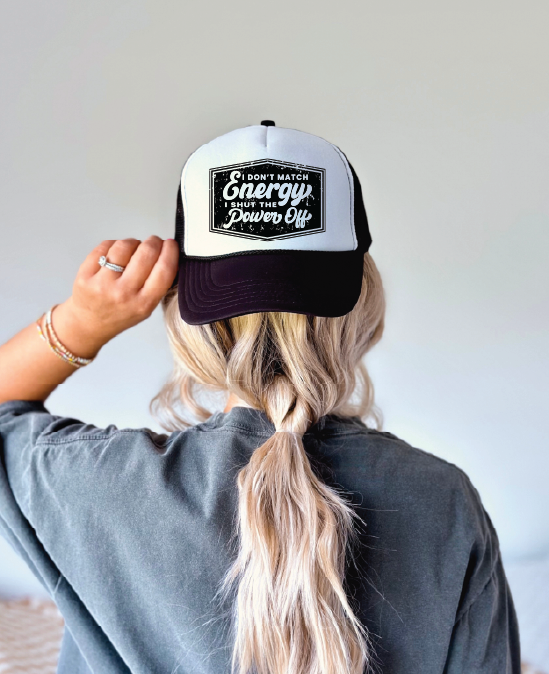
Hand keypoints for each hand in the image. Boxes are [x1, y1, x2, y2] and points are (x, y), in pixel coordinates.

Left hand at [58, 237, 178, 352]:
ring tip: (133, 249)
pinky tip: (116, 253)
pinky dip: (114, 245)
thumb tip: (169, 254)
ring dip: (133, 242)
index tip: (171, 244)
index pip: (164, 270)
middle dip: (153, 242)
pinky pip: (105, 246)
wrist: (89, 324)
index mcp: (144, 303)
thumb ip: (159, 284)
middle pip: (146, 253)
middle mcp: (123, 293)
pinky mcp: (85, 274)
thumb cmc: (120, 314)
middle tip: (154, 242)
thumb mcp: (147, 308)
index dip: (170, 251)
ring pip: (124, 245)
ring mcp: (102, 284)